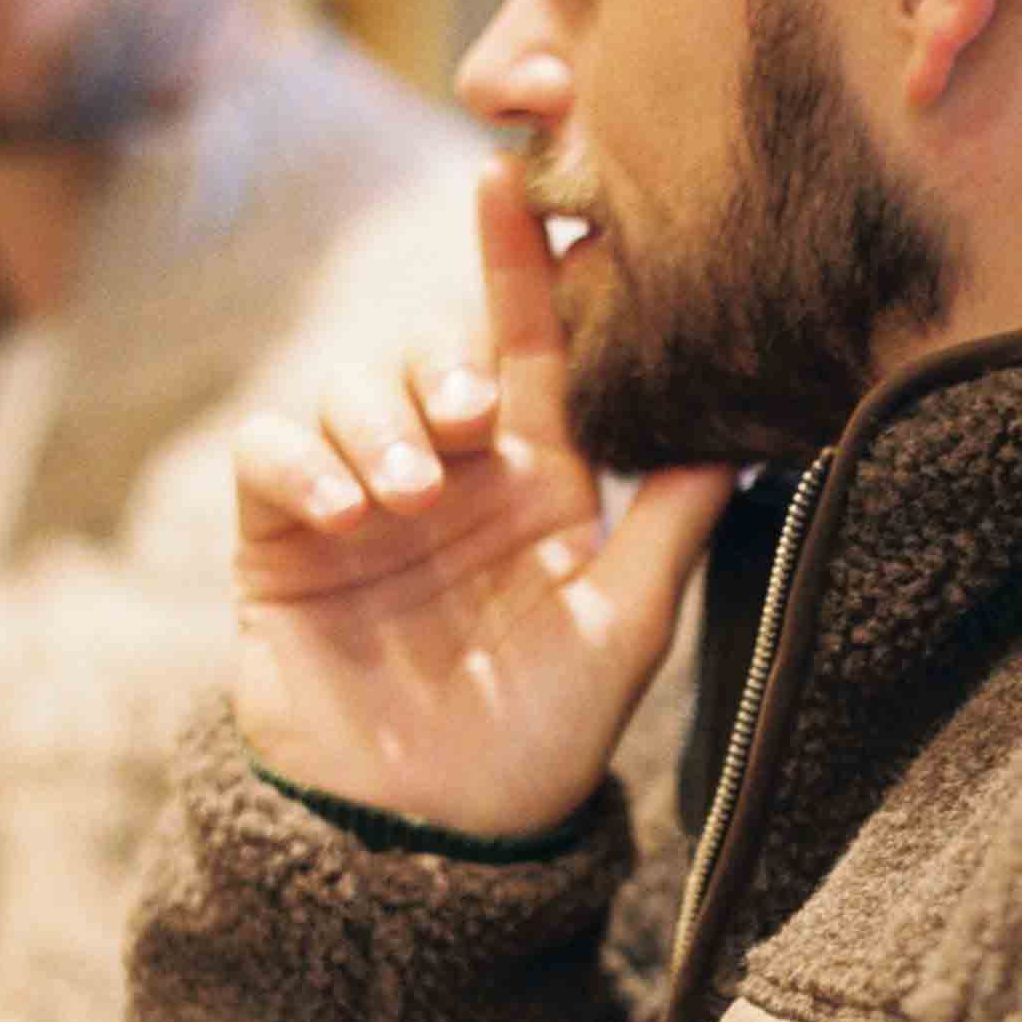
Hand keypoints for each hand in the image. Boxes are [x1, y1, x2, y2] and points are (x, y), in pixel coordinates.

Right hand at [231, 155, 733, 837]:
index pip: (532, 348)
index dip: (521, 264)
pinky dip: (299, 460)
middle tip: (473, 418)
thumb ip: (668, 522)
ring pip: (351, 388)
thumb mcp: (622, 629)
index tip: (517, 183)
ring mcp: (357, 501)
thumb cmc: (536, 741)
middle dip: (446, 360)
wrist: (425, 838)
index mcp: (536, 480)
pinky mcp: (280, 539)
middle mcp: (447, 475)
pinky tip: (340, 509)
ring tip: (405, 497)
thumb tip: (751, 427)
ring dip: (380, 422)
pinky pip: (270, 452)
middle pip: (433, 352)